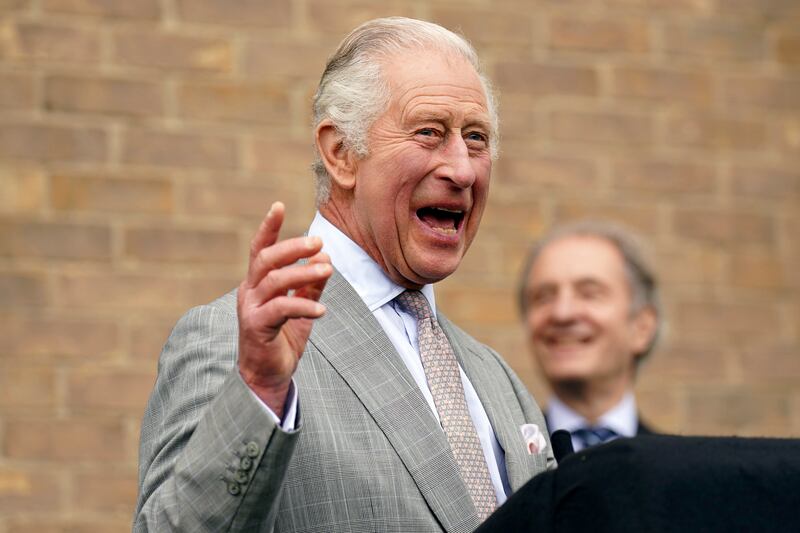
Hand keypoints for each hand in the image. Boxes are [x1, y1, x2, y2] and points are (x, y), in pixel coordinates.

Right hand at [237, 202, 331, 417]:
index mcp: (257, 283)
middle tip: (318, 242)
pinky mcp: (256, 328)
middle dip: (292, 247)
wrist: (268, 377)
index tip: (279, 205)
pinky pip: (281, 310)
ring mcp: (250, 310)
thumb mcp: (302, 308)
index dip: (268, 227)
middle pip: (265, 259)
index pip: (259, 249)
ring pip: (274, 282)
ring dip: (303, 273)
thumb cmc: (282, 339)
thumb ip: (311, 286)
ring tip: (328, 269)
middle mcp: (249, 292)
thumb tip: (325, 258)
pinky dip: (303, 307)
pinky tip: (322, 311)